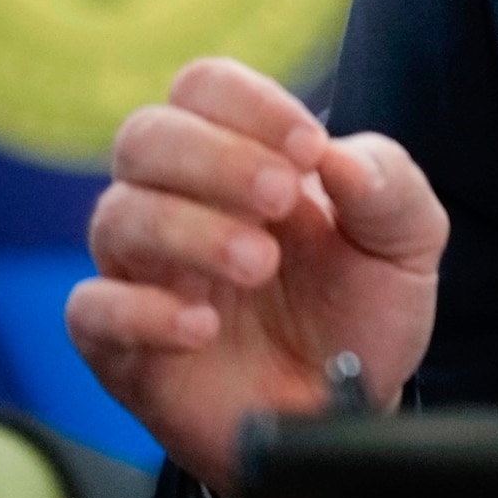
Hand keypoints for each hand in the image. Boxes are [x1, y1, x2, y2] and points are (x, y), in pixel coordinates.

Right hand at [68, 58, 446, 497]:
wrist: (351, 410)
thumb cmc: (363, 310)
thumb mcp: (408, 241)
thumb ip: (388, 184)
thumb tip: (338, 157)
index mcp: (243, 159)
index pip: (204, 88)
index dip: (249, 104)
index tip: (307, 150)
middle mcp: (180, 204)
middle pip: (145, 136)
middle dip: (214, 159)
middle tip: (279, 200)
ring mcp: (145, 274)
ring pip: (116, 216)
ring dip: (190, 230)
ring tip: (259, 265)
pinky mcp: (122, 347)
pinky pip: (89, 309)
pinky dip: (141, 311)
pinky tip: (202, 327)